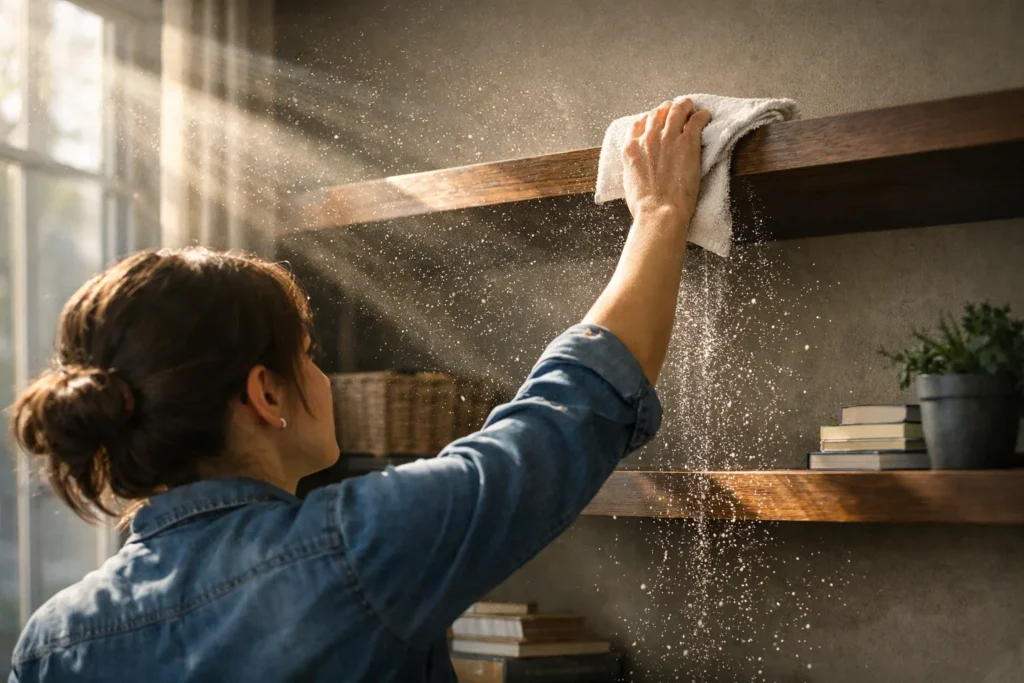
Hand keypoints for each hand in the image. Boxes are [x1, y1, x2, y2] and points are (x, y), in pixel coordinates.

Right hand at [621, 99, 711, 222]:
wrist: (659, 212)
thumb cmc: (645, 206)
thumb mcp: (629, 181)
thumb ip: (633, 165)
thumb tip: (639, 165)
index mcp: (631, 148)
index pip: (639, 122)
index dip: (650, 118)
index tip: (657, 121)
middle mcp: (648, 138)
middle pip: (658, 112)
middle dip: (668, 110)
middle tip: (677, 113)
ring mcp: (668, 137)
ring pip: (677, 108)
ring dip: (686, 106)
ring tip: (692, 109)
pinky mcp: (688, 141)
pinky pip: (697, 118)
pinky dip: (703, 115)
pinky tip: (706, 117)